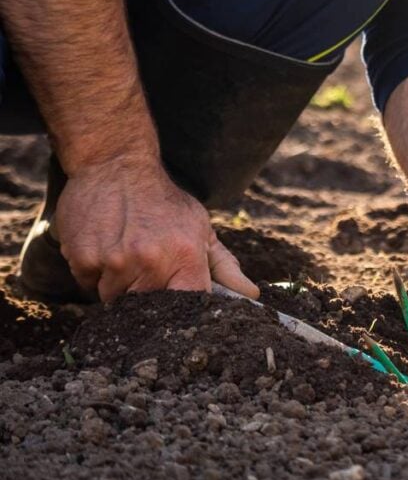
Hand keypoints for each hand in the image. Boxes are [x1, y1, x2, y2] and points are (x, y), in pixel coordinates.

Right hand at [53, 154, 258, 302]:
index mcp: (186, 257)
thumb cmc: (165, 202)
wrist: (116, 165)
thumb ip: (224, 267)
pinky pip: (89, 285)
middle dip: (149, 296)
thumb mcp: (201, 229)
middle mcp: (150, 262)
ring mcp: (115, 262)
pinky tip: (104, 246)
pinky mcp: (84, 259)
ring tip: (125, 253)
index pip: (190, 306)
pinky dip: (95, 273)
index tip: (179, 308)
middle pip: (148, 310)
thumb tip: (251, 295)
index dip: (186, 313)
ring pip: (115, 300)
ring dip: (119, 285)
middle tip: (147, 269)